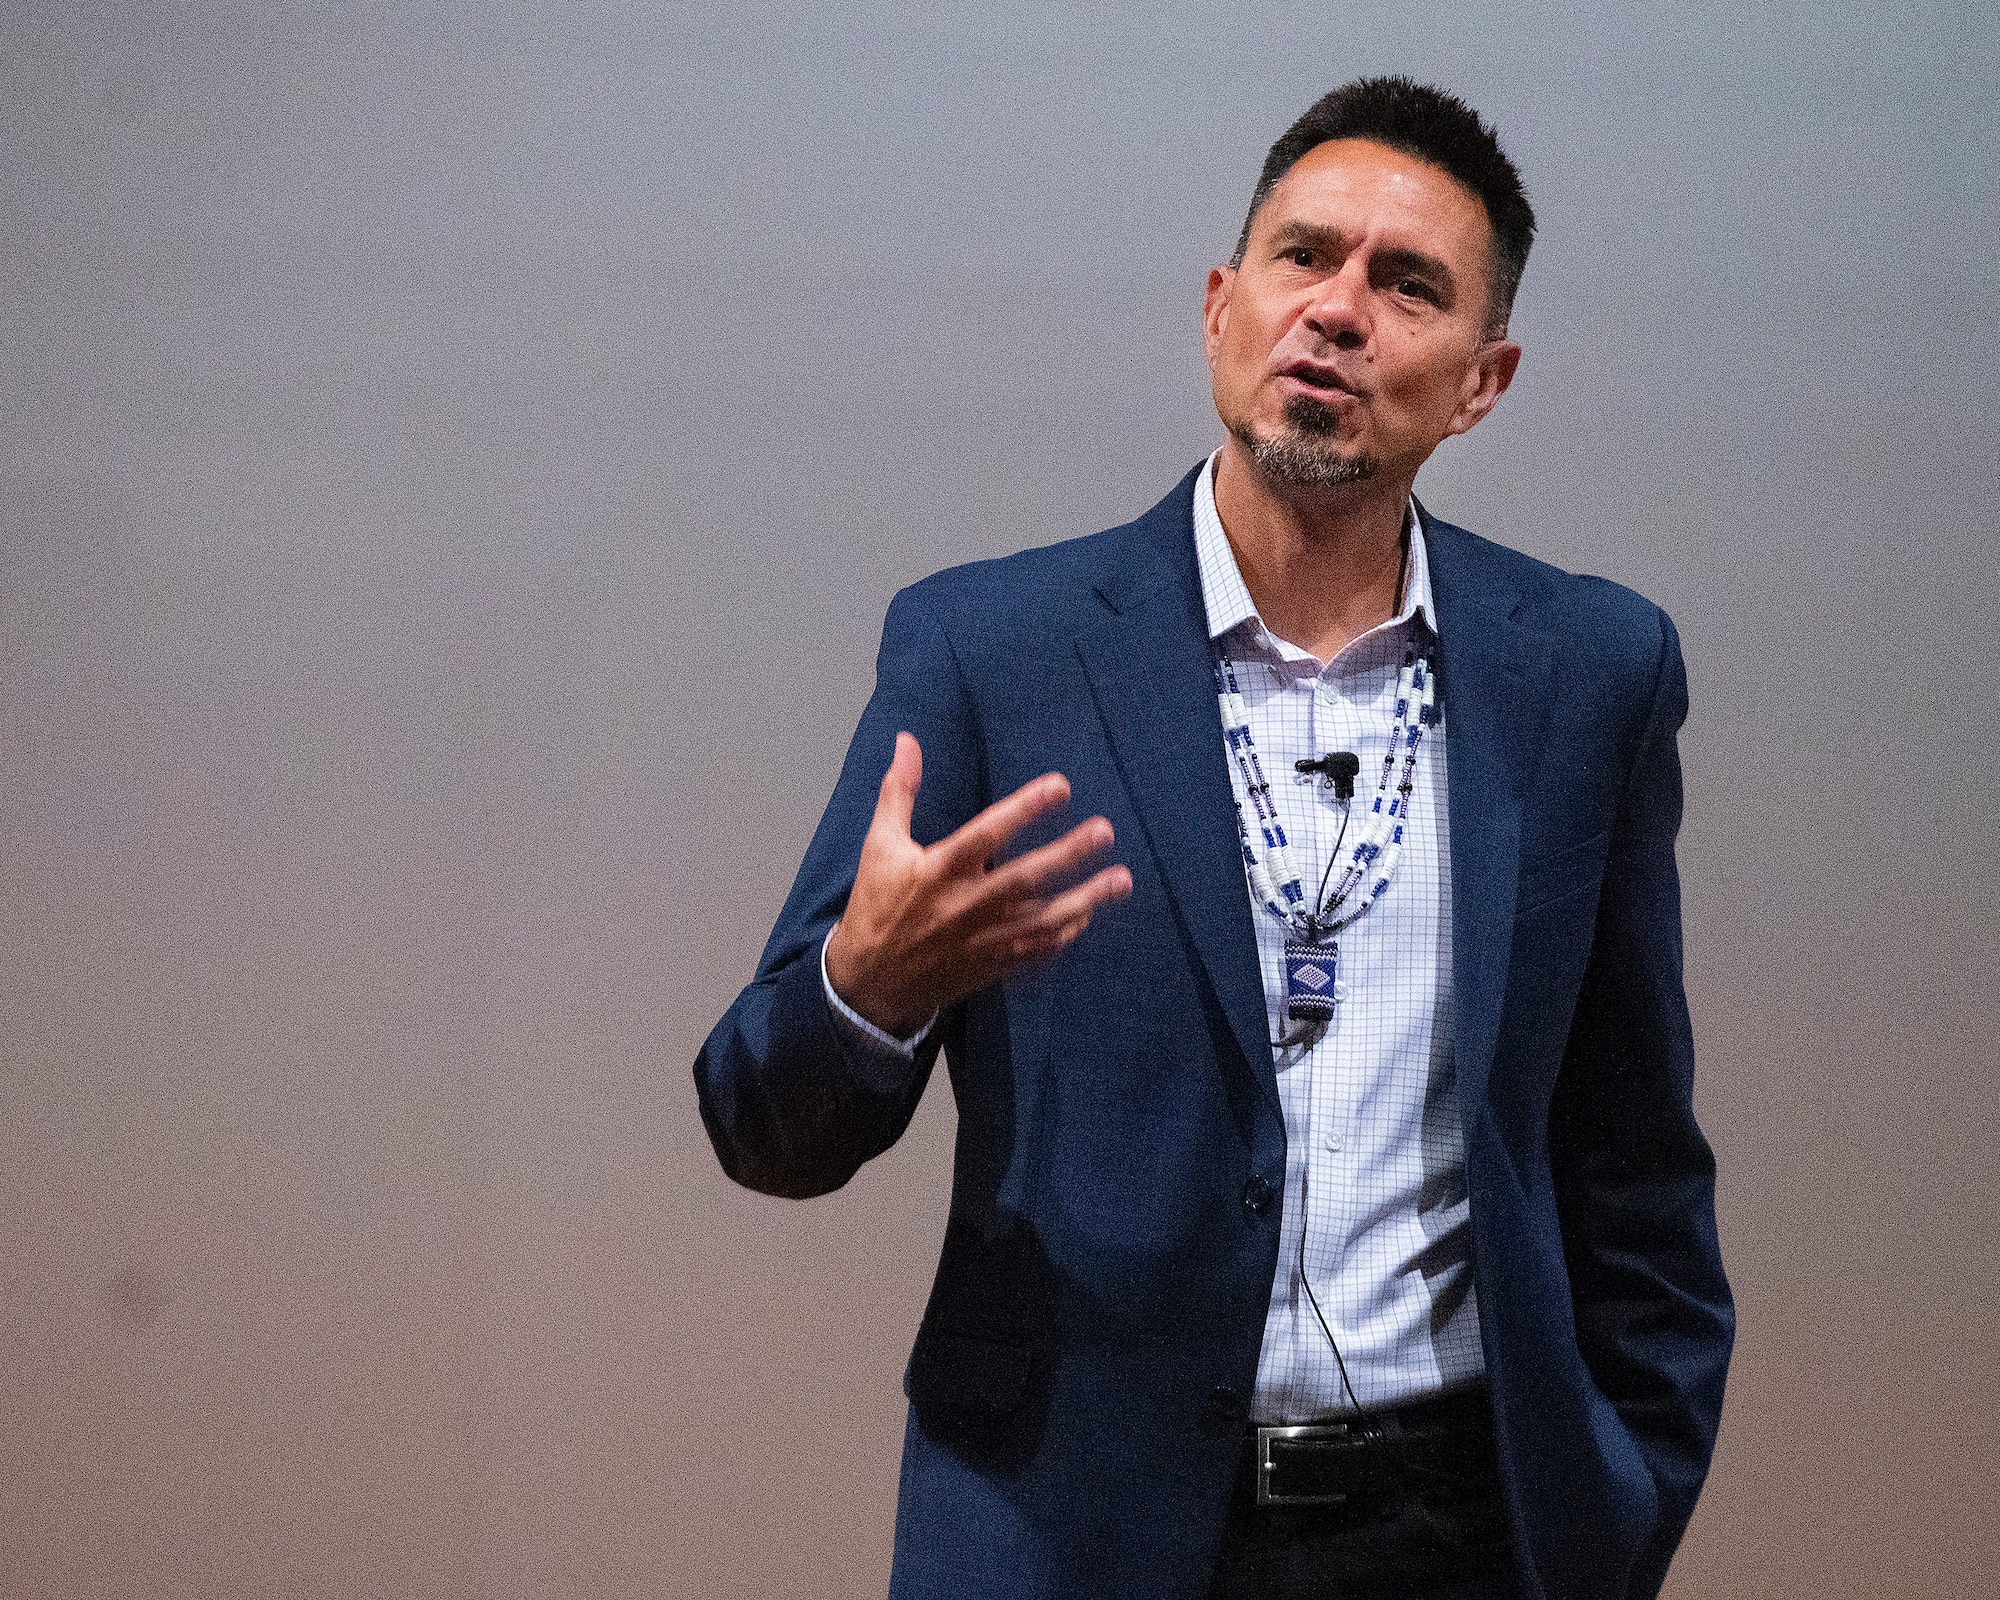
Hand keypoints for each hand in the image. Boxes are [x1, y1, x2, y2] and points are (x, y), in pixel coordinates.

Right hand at [824, 732, 1132, 1036]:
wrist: (870, 982)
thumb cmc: (877, 905)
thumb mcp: (880, 845)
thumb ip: (899, 791)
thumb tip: (907, 740)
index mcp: (939, 871)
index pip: (988, 834)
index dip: (1025, 808)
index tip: (1061, 786)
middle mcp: (966, 905)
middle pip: (1026, 877)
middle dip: (1069, 854)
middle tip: (1106, 831)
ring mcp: (984, 939)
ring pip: (1043, 919)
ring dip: (1086, 899)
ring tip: (1123, 879)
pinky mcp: (993, 965)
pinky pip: (1038, 951)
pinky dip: (1066, 934)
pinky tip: (1089, 915)